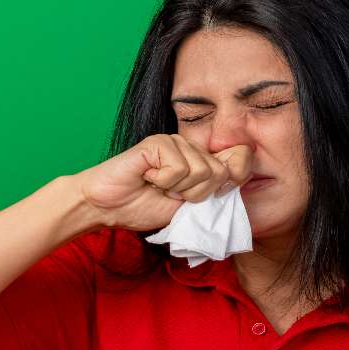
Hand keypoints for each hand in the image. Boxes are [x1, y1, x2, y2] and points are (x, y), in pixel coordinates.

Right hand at [72, 133, 252, 231]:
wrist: (107, 207)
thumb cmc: (143, 206)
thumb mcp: (188, 208)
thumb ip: (213, 194)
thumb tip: (238, 178)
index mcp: (202, 161)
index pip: (241, 158)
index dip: (235, 177)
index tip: (206, 194)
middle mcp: (191, 148)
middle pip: (221, 173)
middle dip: (196, 194)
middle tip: (171, 194)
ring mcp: (175, 142)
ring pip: (202, 171)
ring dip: (177, 189)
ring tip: (157, 185)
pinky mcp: (158, 142)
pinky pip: (179, 168)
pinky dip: (162, 182)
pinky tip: (147, 177)